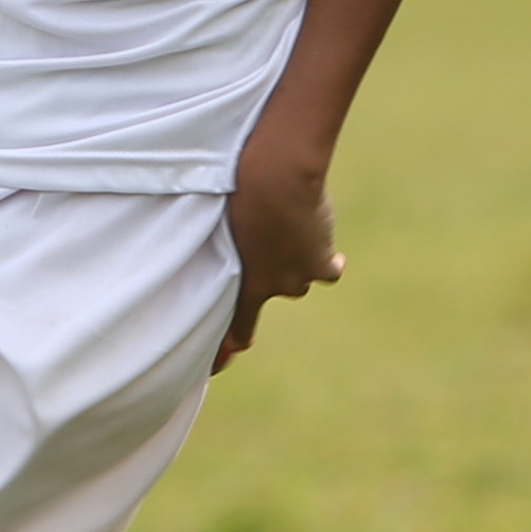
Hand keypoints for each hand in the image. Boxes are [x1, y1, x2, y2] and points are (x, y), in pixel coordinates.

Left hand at [216, 141, 339, 371]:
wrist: (276, 180)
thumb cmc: (235, 192)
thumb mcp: (216, 218)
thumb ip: (216, 241)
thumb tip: (201, 243)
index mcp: (240, 279)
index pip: (238, 326)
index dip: (235, 342)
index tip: (232, 351)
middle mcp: (270, 287)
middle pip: (276, 292)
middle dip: (275, 275)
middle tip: (269, 248)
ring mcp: (297, 278)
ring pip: (300, 281)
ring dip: (298, 264)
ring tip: (294, 236)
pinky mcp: (321, 263)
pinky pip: (330, 271)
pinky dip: (329, 261)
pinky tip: (328, 249)